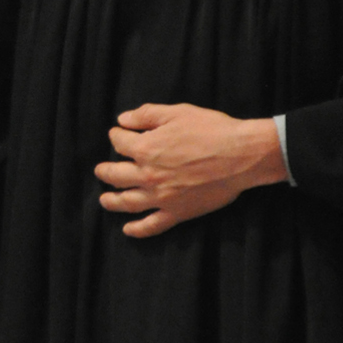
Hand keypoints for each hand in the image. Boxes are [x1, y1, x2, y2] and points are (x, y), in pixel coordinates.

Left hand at [94, 103, 287, 238]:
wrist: (241, 155)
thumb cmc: (211, 130)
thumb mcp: (177, 112)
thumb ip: (146, 115)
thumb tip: (122, 120)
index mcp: (146, 148)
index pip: (119, 143)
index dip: (116, 136)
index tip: (117, 134)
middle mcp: (148, 175)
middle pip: (115, 175)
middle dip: (105, 171)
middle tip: (101, 171)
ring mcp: (162, 196)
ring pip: (128, 202)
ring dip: (112, 201)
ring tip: (105, 200)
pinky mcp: (178, 212)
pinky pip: (153, 225)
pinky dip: (138, 229)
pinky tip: (128, 230)